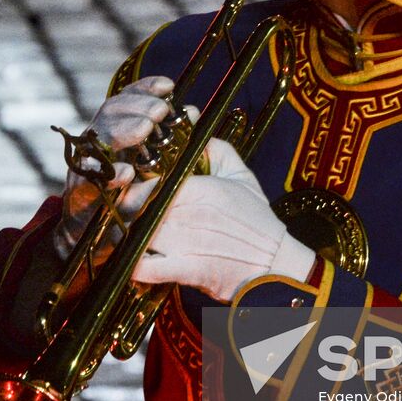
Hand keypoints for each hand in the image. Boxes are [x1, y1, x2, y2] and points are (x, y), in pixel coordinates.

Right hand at [56, 76, 174, 255]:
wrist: (100, 240)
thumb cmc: (136, 200)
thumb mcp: (161, 165)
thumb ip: (175, 140)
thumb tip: (192, 113)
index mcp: (116, 132)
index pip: (127, 100)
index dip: (145, 88)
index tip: (168, 86)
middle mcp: (98, 143)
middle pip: (110, 112)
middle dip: (136, 106)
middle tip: (160, 111)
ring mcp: (86, 166)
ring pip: (97, 137)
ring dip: (122, 131)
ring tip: (146, 130)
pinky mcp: (80, 194)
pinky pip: (88, 180)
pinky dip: (108, 175)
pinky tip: (127, 173)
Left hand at [130, 140, 316, 301]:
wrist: (277, 264)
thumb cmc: (258, 220)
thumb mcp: (242, 176)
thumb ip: (216, 149)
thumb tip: (195, 130)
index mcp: (201, 187)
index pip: (154, 178)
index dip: (138, 182)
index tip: (134, 186)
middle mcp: (191, 212)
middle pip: (140, 205)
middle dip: (127, 208)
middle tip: (125, 211)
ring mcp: (187, 242)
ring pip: (138, 232)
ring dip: (126, 235)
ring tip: (124, 234)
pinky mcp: (188, 270)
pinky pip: (147, 268)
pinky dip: (135, 267)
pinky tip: (132, 262)